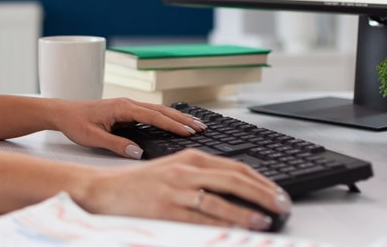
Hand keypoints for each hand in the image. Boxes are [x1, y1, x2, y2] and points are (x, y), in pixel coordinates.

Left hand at [50, 97, 207, 158]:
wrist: (62, 112)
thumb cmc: (75, 123)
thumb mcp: (93, 138)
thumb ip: (116, 145)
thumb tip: (138, 152)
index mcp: (122, 108)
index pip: (153, 116)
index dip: (172, 124)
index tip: (189, 131)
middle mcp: (127, 103)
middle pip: (161, 110)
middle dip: (182, 118)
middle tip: (201, 127)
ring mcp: (127, 105)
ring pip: (157, 110)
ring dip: (176, 116)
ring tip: (194, 124)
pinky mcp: (125, 109)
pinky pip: (150, 112)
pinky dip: (165, 117)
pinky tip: (174, 122)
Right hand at [73, 149, 291, 230]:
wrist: (104, 190)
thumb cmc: (139, 184)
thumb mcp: (173, 169)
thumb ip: (202, 175)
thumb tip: (237, 189)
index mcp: (190, 158)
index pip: (235, 166)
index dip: (261, 180)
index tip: (277, 192)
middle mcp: (186, 170)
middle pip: (234, 180)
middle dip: (263, 193)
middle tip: (282, 205)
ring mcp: (176, 190)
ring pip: (221, 200)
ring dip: (247, 211)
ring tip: (266, 219)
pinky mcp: (166, 209)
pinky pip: (201, 218)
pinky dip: (223, 224)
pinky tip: (237, 229)